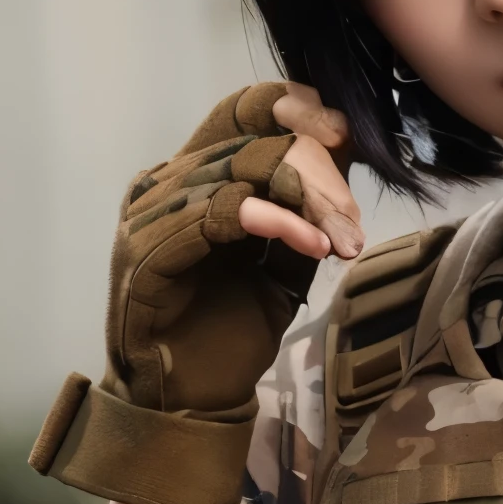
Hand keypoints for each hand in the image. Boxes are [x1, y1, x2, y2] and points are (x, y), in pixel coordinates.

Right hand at [29, 82, 363, 503]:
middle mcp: (168, 180)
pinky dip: (278, 222)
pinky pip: (223, 212)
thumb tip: (346, 147)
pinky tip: (314, 244)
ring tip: (342, 238)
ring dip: (307, 200)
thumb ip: (306, 204)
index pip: (242, 110)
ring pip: (243, 170)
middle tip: (352, 218)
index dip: (294, 107)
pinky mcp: (150, 248)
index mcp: (197, 173)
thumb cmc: (234, 326)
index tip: (344, 131)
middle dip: (319, 174)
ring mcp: (152, 211)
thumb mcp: (287, 256)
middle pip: (254, 139)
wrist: (193, 397)